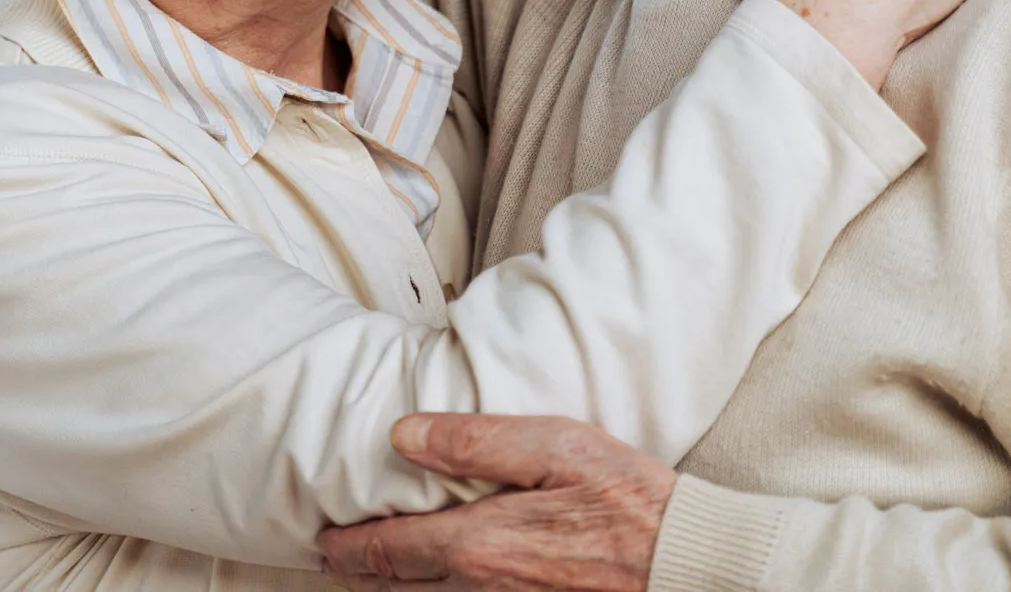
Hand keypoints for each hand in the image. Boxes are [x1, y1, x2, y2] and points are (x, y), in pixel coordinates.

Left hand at [320, 414, 673, 591]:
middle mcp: (485, 589)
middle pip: (401, 589)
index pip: (389, 551)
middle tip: (337, 560)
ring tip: (377, 574)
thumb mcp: (556, 447)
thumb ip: (475, 441)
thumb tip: (406, 435)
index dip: (349, 546)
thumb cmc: (631, 503)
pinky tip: (445, 585)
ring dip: (397, 591)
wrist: (685, 565)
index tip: (325, 538)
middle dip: (362, 574)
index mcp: (480, 544)